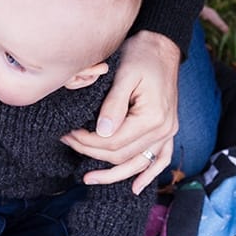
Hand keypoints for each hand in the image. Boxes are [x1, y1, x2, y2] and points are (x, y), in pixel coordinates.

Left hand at [60, 30, 180, 193]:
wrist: (162, 47)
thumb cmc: (142, 56)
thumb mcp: (125, 75)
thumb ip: (113, 105)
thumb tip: (101, 133)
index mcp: (153, 118)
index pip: (113, 142)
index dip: (87, 142)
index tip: (67, 133)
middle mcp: (164, 130)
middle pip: (122, 155)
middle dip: (91, 153)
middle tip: (68, 142)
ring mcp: (168, 133)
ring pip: (137, 164)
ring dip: (113, 175)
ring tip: (88, 179)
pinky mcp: (167, 131)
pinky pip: (160, 160)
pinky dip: (148, 175)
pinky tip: (134, 188)